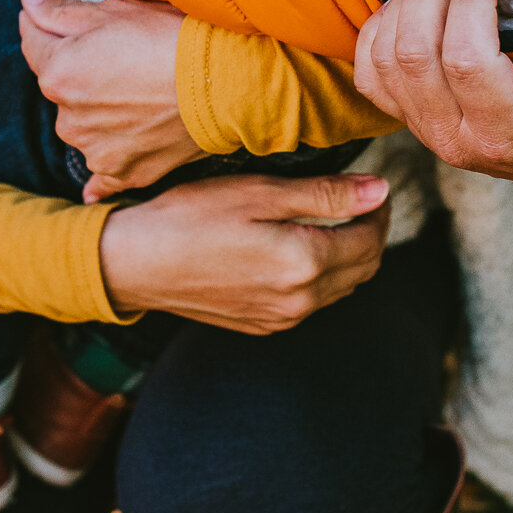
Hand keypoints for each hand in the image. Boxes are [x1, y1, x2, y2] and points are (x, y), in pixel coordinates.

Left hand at [18, 0, 201, 199]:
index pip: (33, 41)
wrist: (226, 84)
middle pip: (60, 85)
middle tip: (118, 54)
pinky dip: (106, 160)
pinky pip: (102, 172)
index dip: (41, 22)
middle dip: (78, 69)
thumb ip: (61, 10)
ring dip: (96, 110)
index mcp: (58, 72)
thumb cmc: (172, 40)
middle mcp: (67, 117)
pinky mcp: (123, 172)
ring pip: (82, 124)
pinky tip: (109, 160)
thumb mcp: (114, 12)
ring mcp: (95, 150)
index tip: (48, 13)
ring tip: (139, 92)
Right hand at [96, 171, 392, 332]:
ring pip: (340, 289)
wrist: (132, 263)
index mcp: (304, 263)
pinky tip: (299, 249)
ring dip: (348, 256)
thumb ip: (324, 194)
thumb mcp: (258, 193)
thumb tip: (380, 190)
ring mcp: (280, 319)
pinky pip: (310, 303)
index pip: (370, 239)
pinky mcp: (261, 325)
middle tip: (359, 201)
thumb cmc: (188, 217)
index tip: (373, 187)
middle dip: (370, 234)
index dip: (379, 210)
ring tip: (333, 221)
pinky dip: (320, 276)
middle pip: (363, 269)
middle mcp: (299, 301)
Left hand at [354, 0, 512, 209]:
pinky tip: (417, 4)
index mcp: (509, 136)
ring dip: (405, 4)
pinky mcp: (414, 119)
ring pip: (384, 59)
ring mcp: (429, 132)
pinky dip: (382, 28)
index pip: (465, 61)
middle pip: (412, 55)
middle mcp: (457, 140)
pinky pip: (371, 71)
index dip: (468, 2)